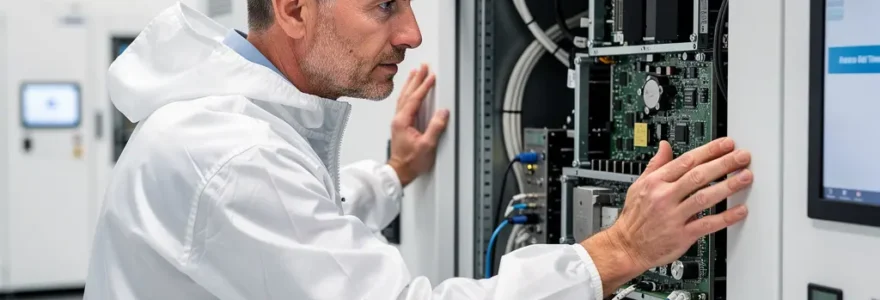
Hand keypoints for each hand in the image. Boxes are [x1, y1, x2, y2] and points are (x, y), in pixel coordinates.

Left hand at [388, 64, 449, 186]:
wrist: (400, 171)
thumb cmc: (411, 162)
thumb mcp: (427, 146)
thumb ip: (435, 128)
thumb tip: (442, 113)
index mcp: (403, 121)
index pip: (415, 99)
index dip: (424, 87)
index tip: (431, 77)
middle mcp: (398, 119)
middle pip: (407, 94)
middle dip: (416, 79)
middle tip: (423, 67)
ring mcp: (398, 121)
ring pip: (403, 97)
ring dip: (410, 84)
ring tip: (415, 73)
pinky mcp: (400, 124)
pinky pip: (403, 103)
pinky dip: (407, 93)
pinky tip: (410, 90)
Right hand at [582, 138, 752, 294]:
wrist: (627, 246)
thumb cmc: (634, 218)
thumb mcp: (639, 185)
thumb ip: (655, 165)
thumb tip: (665, 146)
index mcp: (655, 182)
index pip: (686, 161)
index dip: (709, 151)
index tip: (726, 144)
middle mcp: (664, 197)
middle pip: (698, 176)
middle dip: (723, 164)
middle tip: (742, 157)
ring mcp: (673, 216)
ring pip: (704, 198)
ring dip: (727, 187)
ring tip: (745, 177)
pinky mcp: (681, 235)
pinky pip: (707, 224)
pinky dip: (725, 217)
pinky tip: (740, 210)